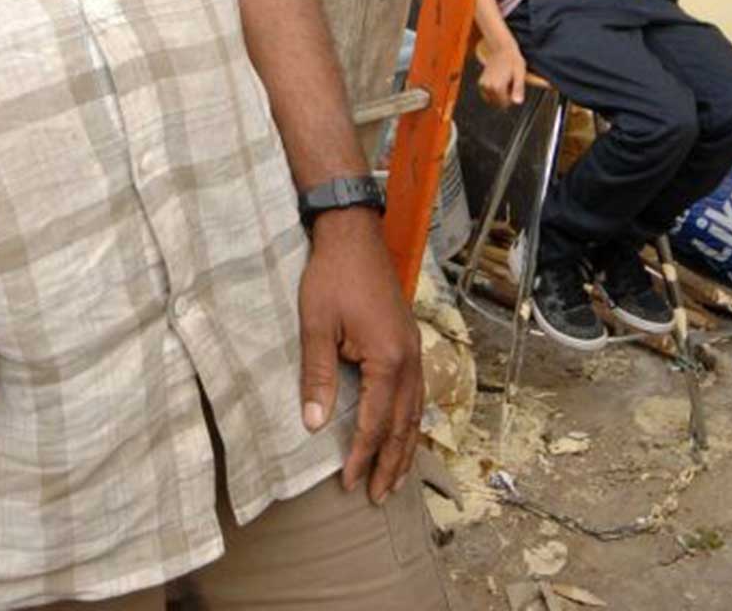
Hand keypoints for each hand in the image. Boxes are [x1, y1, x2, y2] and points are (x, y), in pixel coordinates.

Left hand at [297, 208, 423, 501]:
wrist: (354, 234)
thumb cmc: (332, 276)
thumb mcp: (316, 325)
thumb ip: (318, 376)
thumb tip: (313, 423)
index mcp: (388, 358)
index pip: (376, 422)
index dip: (361, 455)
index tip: (348, 483)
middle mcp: (409, 359)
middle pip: (404, 424)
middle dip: (391, 463)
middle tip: (377, 496)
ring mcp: (414, 349)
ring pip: (416, 411)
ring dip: (406, 447)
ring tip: (396, 478)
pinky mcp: (410, 341)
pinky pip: (417, 393)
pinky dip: (411, 420)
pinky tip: (405, 432)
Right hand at [477, 44, 528, 108]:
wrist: (501, 48)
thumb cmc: (513, 60)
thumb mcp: (520, 73)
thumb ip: (519, 89)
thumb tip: (518, 102)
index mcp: (497, 87)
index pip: (505, 103)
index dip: (512, 96)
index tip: (514, 83)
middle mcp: (488, 88)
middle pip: (498, 103)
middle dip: (505, 96)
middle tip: (509, 81)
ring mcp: (483, 86)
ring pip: (493, 99)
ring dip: (500, 94)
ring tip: (504, 79)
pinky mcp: (481, 83)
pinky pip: (489, 95)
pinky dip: (494, 91)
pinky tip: (499, 80)